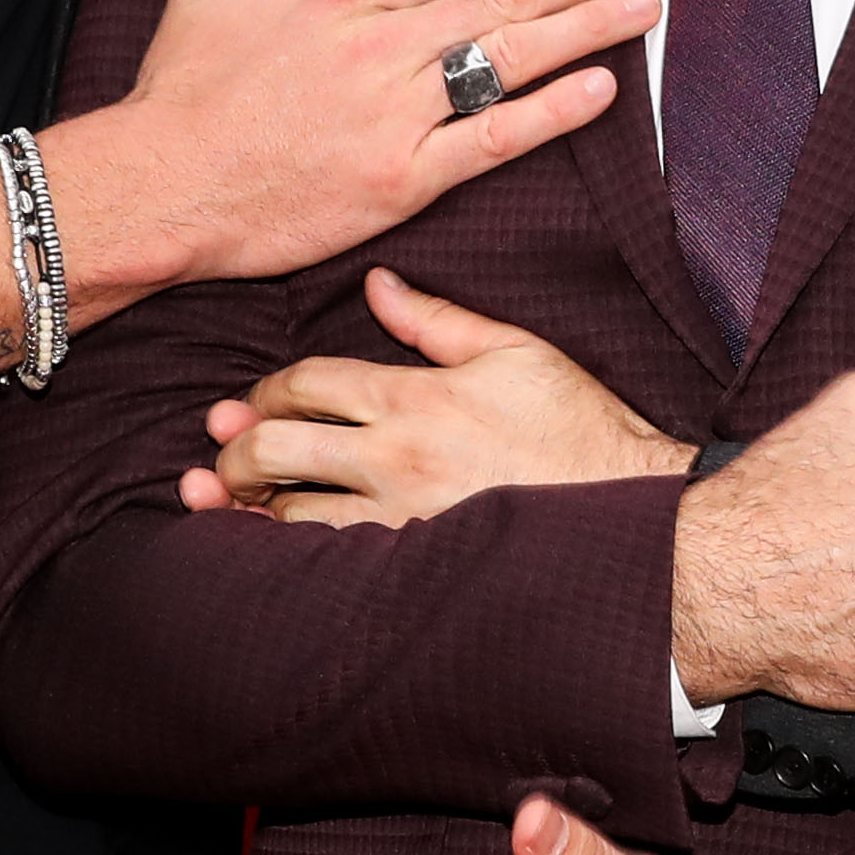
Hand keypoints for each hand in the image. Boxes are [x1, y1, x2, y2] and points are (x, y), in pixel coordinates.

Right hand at [50, 0, 659, 302]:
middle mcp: (380, 44)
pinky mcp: (399, 181)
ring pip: (512, 58)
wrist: (153, 187)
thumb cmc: (180, 87)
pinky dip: (551, 113)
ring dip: (589, 27)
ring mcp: (394, 114)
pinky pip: (492, 141)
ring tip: (645, 6)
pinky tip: (602, 89)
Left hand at [183, 267, 689, 526]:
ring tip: (225, 502)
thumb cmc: (578, 428)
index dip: (268, 390)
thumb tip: (376, 285)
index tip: (256, 401)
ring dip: (246, 509)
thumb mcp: (515, 351)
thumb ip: (437, 319)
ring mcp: (399, 520)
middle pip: (275, 448)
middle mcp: (395, 459)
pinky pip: (324, 569)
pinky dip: (283, 559)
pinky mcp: (409, 570)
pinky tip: (262, 555)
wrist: (630, 511)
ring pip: (287, 518)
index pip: (308, 383)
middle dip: (237, 447)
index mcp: (415, 396)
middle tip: (223, 452)